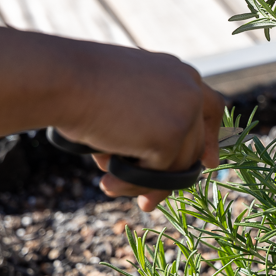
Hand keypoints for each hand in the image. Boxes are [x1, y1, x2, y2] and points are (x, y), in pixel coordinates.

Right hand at [53, 47, 223, 210]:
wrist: (63, 79)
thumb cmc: (80, 85)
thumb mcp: (124, 97)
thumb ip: (147, 119)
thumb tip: (152, 164)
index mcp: (179, 74)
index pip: (211, 107)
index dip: (212, 137)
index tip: (210, 163)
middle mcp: (189, 90)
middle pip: (194, 145)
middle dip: (170, 177)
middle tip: (146, 202)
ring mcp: (184, 113)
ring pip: (177, 166)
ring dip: (143, 183)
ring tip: (108, 187)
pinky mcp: (171, 137)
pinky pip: (159, 176)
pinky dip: (132, 183)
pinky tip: (106, 179)